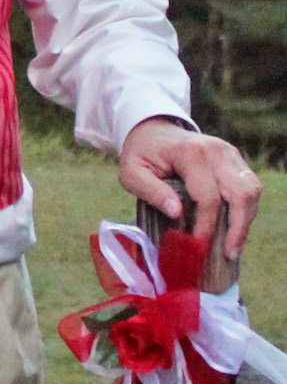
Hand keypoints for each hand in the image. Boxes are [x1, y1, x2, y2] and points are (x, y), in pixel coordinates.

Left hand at [117, 117, 260, 259]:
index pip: (208, 197)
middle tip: (229, 254)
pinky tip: (234, 228)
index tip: (197, 247)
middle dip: (238, 228)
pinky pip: (249, 186)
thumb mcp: (131, 172)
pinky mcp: (234, 159)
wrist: (152, 129)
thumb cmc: (140, 154)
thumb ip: (151, 191)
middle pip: (240, 193)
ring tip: (233, 246)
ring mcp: (228, 153)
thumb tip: (176, 212)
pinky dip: (246, 209)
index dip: (206, 226)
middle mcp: (216, 151)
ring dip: (246, 220)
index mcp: (190, 153)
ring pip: (251, 190)